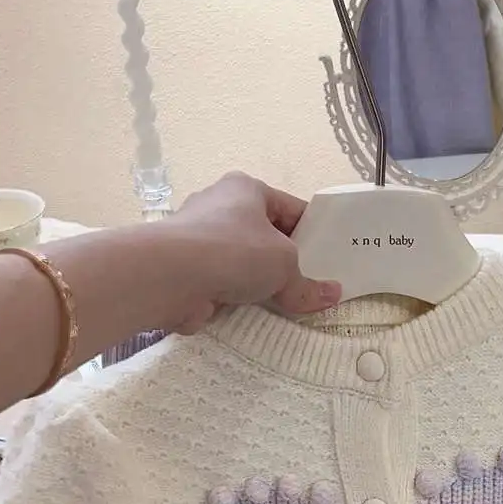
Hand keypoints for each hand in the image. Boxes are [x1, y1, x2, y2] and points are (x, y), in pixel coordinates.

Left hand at [162, 172, 341, 332]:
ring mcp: (200, 237)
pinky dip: (236, 297)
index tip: (330, 259)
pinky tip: (253, 315)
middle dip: (286, 261)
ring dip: (260, 282)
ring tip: (286, 305)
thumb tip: (334, 295)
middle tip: (311, 286)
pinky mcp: (186, 267)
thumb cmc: (234, 252)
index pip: (291, 209)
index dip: (314, 233)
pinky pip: (222, 282)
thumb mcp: (285, 266)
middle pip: (265, 236)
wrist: (168, 275)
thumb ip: (309, 285)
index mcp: (247, 189)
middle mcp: (220, 206)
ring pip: (243, 262)